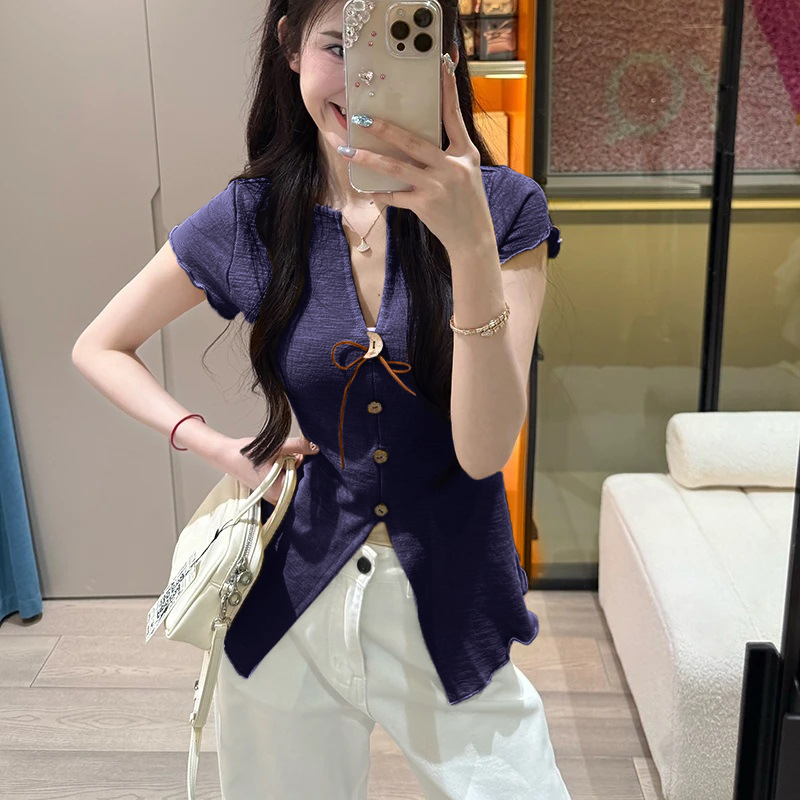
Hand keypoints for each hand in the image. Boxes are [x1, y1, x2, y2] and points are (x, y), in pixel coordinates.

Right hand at [219, 435, 319, 501]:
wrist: (226, 454)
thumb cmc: (247, 454)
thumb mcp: (276, 447)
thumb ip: (297, 447)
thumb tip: (315, 447)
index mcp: (280, 491)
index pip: (302, 477)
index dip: (302, 463)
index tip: (298, 453)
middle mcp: (276, 497)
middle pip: (296, 478)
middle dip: (295, 464)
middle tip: (285, 453)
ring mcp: (271, 495)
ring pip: (289, 478)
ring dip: (287, 466)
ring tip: (277, 456)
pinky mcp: (267, 490)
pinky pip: (281, 479)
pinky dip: (281, 469)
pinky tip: (274, 460)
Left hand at [338, 55, 494, 258]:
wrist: (474, 239)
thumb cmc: (468, 203)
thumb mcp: (466, 172)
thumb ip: (448, 153)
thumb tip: (419, 138)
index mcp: (464, 154)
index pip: (453, 116)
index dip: (447, 91)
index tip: (441, 66)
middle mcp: (451, 168)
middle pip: (413, 142)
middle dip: (385, 130)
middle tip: (363, 119)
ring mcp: (437, 187)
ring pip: (396, 169)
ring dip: (369, 160)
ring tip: (347, 151)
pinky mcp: (425, 206)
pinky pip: (396, 197)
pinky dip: (381, 194)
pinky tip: (367, 189)